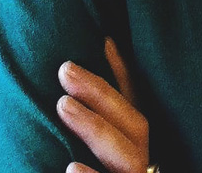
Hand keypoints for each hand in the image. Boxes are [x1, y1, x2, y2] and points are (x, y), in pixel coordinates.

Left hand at [56, 36, 151, 172]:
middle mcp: (138, 162)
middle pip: (134, 124)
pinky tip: (71, 167)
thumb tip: (93, 55)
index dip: (122, 71)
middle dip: (101, 94)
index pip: (133, 102)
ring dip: (96, 127)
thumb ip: (96, 110)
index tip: (102, 41)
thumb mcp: (97, 143)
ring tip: (63, 105)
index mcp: (133, 144)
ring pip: (127, 157)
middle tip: (65, 69)